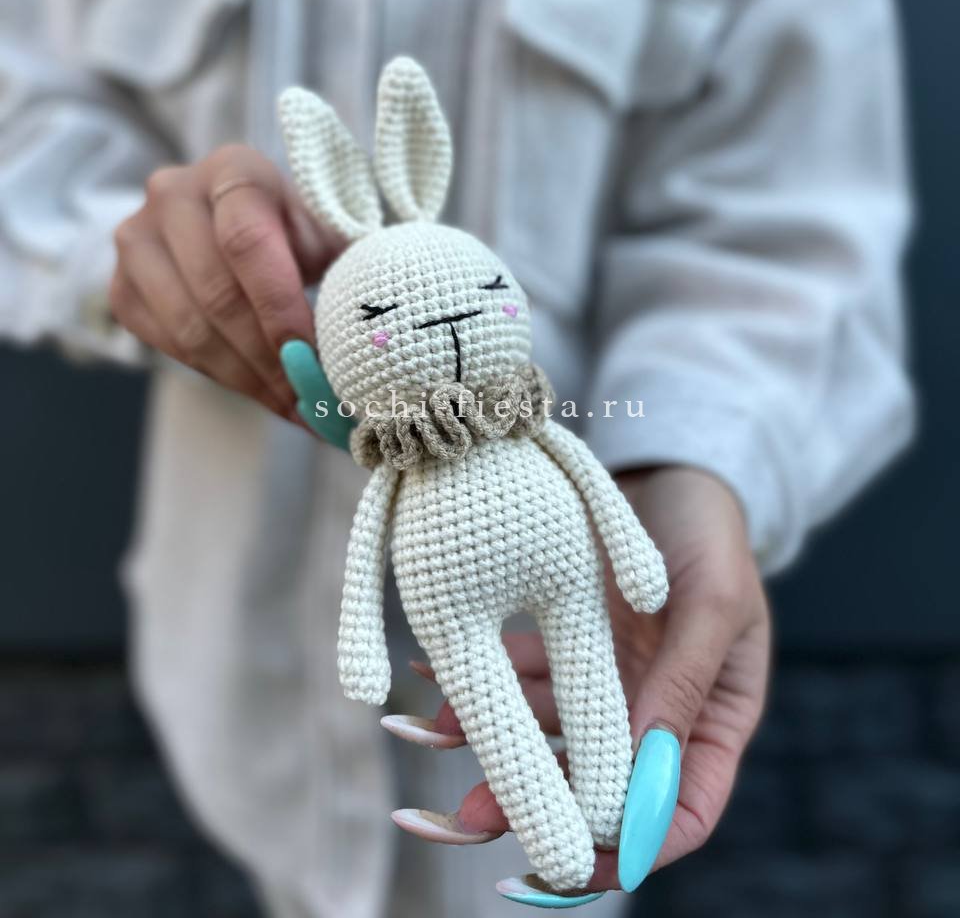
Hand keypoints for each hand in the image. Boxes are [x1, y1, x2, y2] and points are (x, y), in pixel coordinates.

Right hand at [109, 145, 342, 419]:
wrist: (233, 222)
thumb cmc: (296, 228)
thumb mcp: (328, 229)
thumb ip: (349, 266)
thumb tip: (377, 333)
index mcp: (233, 169)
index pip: (246, 240)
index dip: (279, 305)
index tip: (312, 356)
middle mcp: (173, 194)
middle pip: (217, 293)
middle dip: (269, 358)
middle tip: (312, 399)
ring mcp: (137, 239)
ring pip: (190, 328)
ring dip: (249, 379)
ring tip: (296, 407)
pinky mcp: (123, 285)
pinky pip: (170, 346)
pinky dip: (222, 377)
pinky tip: (263, 393)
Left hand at [388, 466, 770, 891]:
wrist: (670, 464)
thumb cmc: (710, 529)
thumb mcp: (712, 600)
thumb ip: (682, 682)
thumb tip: (642, 771)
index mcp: (712, 722)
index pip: (678, 814)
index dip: (625, 850)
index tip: (565, 861)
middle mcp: (655, 714)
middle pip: (598, 788)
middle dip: (534, 808)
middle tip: (469, 818)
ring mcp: (607, 681)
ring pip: (547, 736)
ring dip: (492, 745)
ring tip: (429, 739)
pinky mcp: (567, 641)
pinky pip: (520, 675)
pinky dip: (481, 680)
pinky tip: (431, 679)